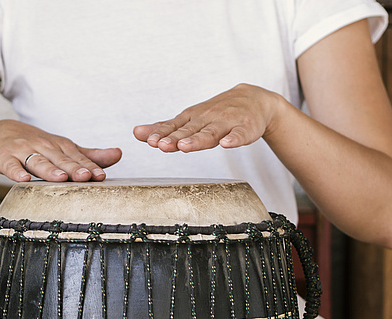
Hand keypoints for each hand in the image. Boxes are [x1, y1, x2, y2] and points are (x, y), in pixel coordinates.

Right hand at [0, 120, 121, 181]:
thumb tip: (119, 154)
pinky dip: (16, 172)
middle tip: (86, 177)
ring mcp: (24, 151)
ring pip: (38, 162)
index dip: (89, 167)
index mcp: (60, 146)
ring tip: (60, 178)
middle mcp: (44, 147)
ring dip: (49, 170)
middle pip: (60, 160)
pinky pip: (11, 166)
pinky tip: (23, 179)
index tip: (101, 176)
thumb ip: (90, 156)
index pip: (77, 158)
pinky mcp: (5, 158)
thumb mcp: (64, 149)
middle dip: (73, 169)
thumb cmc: (39, 146)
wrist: (0, 134)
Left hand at [133, 84, 281, 152]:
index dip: (162, 133)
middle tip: (161, 145)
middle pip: (190, 131)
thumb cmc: (217, 113)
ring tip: (186, 147)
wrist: (254, 99)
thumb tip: (137, 133)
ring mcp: (227, 123)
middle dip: (175, 138)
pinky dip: (234, 139)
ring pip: (211, 132)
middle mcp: (208, 118)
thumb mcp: (191, 119)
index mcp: (193, 118)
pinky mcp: (246, 128)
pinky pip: (240, 135)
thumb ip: (166, 128)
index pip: (174, 126)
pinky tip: (227, 144)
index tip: (150, 140)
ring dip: (198, 139)